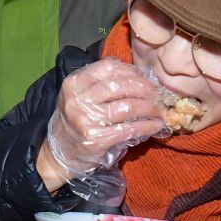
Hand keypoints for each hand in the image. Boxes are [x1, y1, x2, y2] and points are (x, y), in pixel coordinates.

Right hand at [37, 58, 166, 192]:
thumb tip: (138, 74)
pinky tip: (156, 125)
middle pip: (120, 86)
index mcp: (74, 84)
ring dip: (149, 108)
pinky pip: (129, 129)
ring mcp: (86, 121)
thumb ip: (101, 82)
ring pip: (128, 107)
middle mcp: (78, 100)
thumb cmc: (76, 119)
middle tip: (157, 94)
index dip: (131, 71)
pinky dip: (147, 126)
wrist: (60, 152)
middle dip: (144, 88)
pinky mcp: (97, 140)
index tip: (144, 77)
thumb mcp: (79, 95)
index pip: (108, 67)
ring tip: (159, 110)